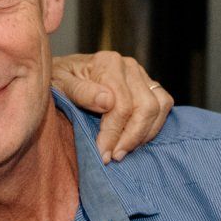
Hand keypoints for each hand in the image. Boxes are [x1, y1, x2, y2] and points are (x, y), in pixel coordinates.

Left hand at [51, 51, 175, 162]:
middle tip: (114, 157)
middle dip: (131, 137)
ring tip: (123, 151)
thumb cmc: (57, 80)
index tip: (103, 154)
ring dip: (144, 134)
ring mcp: (141, 74)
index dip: (113, 133)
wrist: (62, 72)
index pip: (121, 105)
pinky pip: (163, 104)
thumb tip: (107, 102)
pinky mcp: (147, 85)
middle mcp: (129, 66)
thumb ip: (81, 92)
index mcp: (107, 63)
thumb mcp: (59, 84)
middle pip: (145, 107)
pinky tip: (134, 140)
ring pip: (159, 106)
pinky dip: (153, 125)